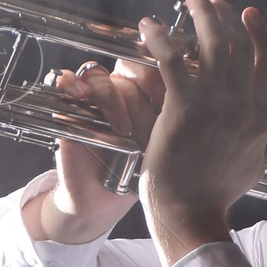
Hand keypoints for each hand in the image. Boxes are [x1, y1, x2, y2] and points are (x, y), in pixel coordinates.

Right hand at [21, 57, 163, 245]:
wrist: (104, 202)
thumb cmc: (137, 174)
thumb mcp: (164, 146)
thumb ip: (177, 120)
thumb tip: (200, 100)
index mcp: (145, 94)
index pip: (155, 64)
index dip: (165, 71)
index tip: (178, 93)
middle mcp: (119, 91)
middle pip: (129, 64)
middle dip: (144, 79)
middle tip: (158, 103)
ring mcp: (93, 98)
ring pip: (101, 75)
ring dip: (113, 96)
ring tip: (123, 129)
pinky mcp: (69, 108)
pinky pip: (65, 80)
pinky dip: (71, 82)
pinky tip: (81, 94)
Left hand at [136, 0, 266, 266]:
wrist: (190, 214)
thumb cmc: (214, 197)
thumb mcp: (249, 166)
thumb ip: (254, 141)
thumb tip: (257, 132)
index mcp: (260, 119)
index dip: (258, 33)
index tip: (246, 13)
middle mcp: (243, 107)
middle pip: (239, 45)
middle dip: (225, 14)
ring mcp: (215, 106)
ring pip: (212, 44)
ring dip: (201, 14)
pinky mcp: (184, 108)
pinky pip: (172, 59)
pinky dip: (159, 37)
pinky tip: (147, 26)